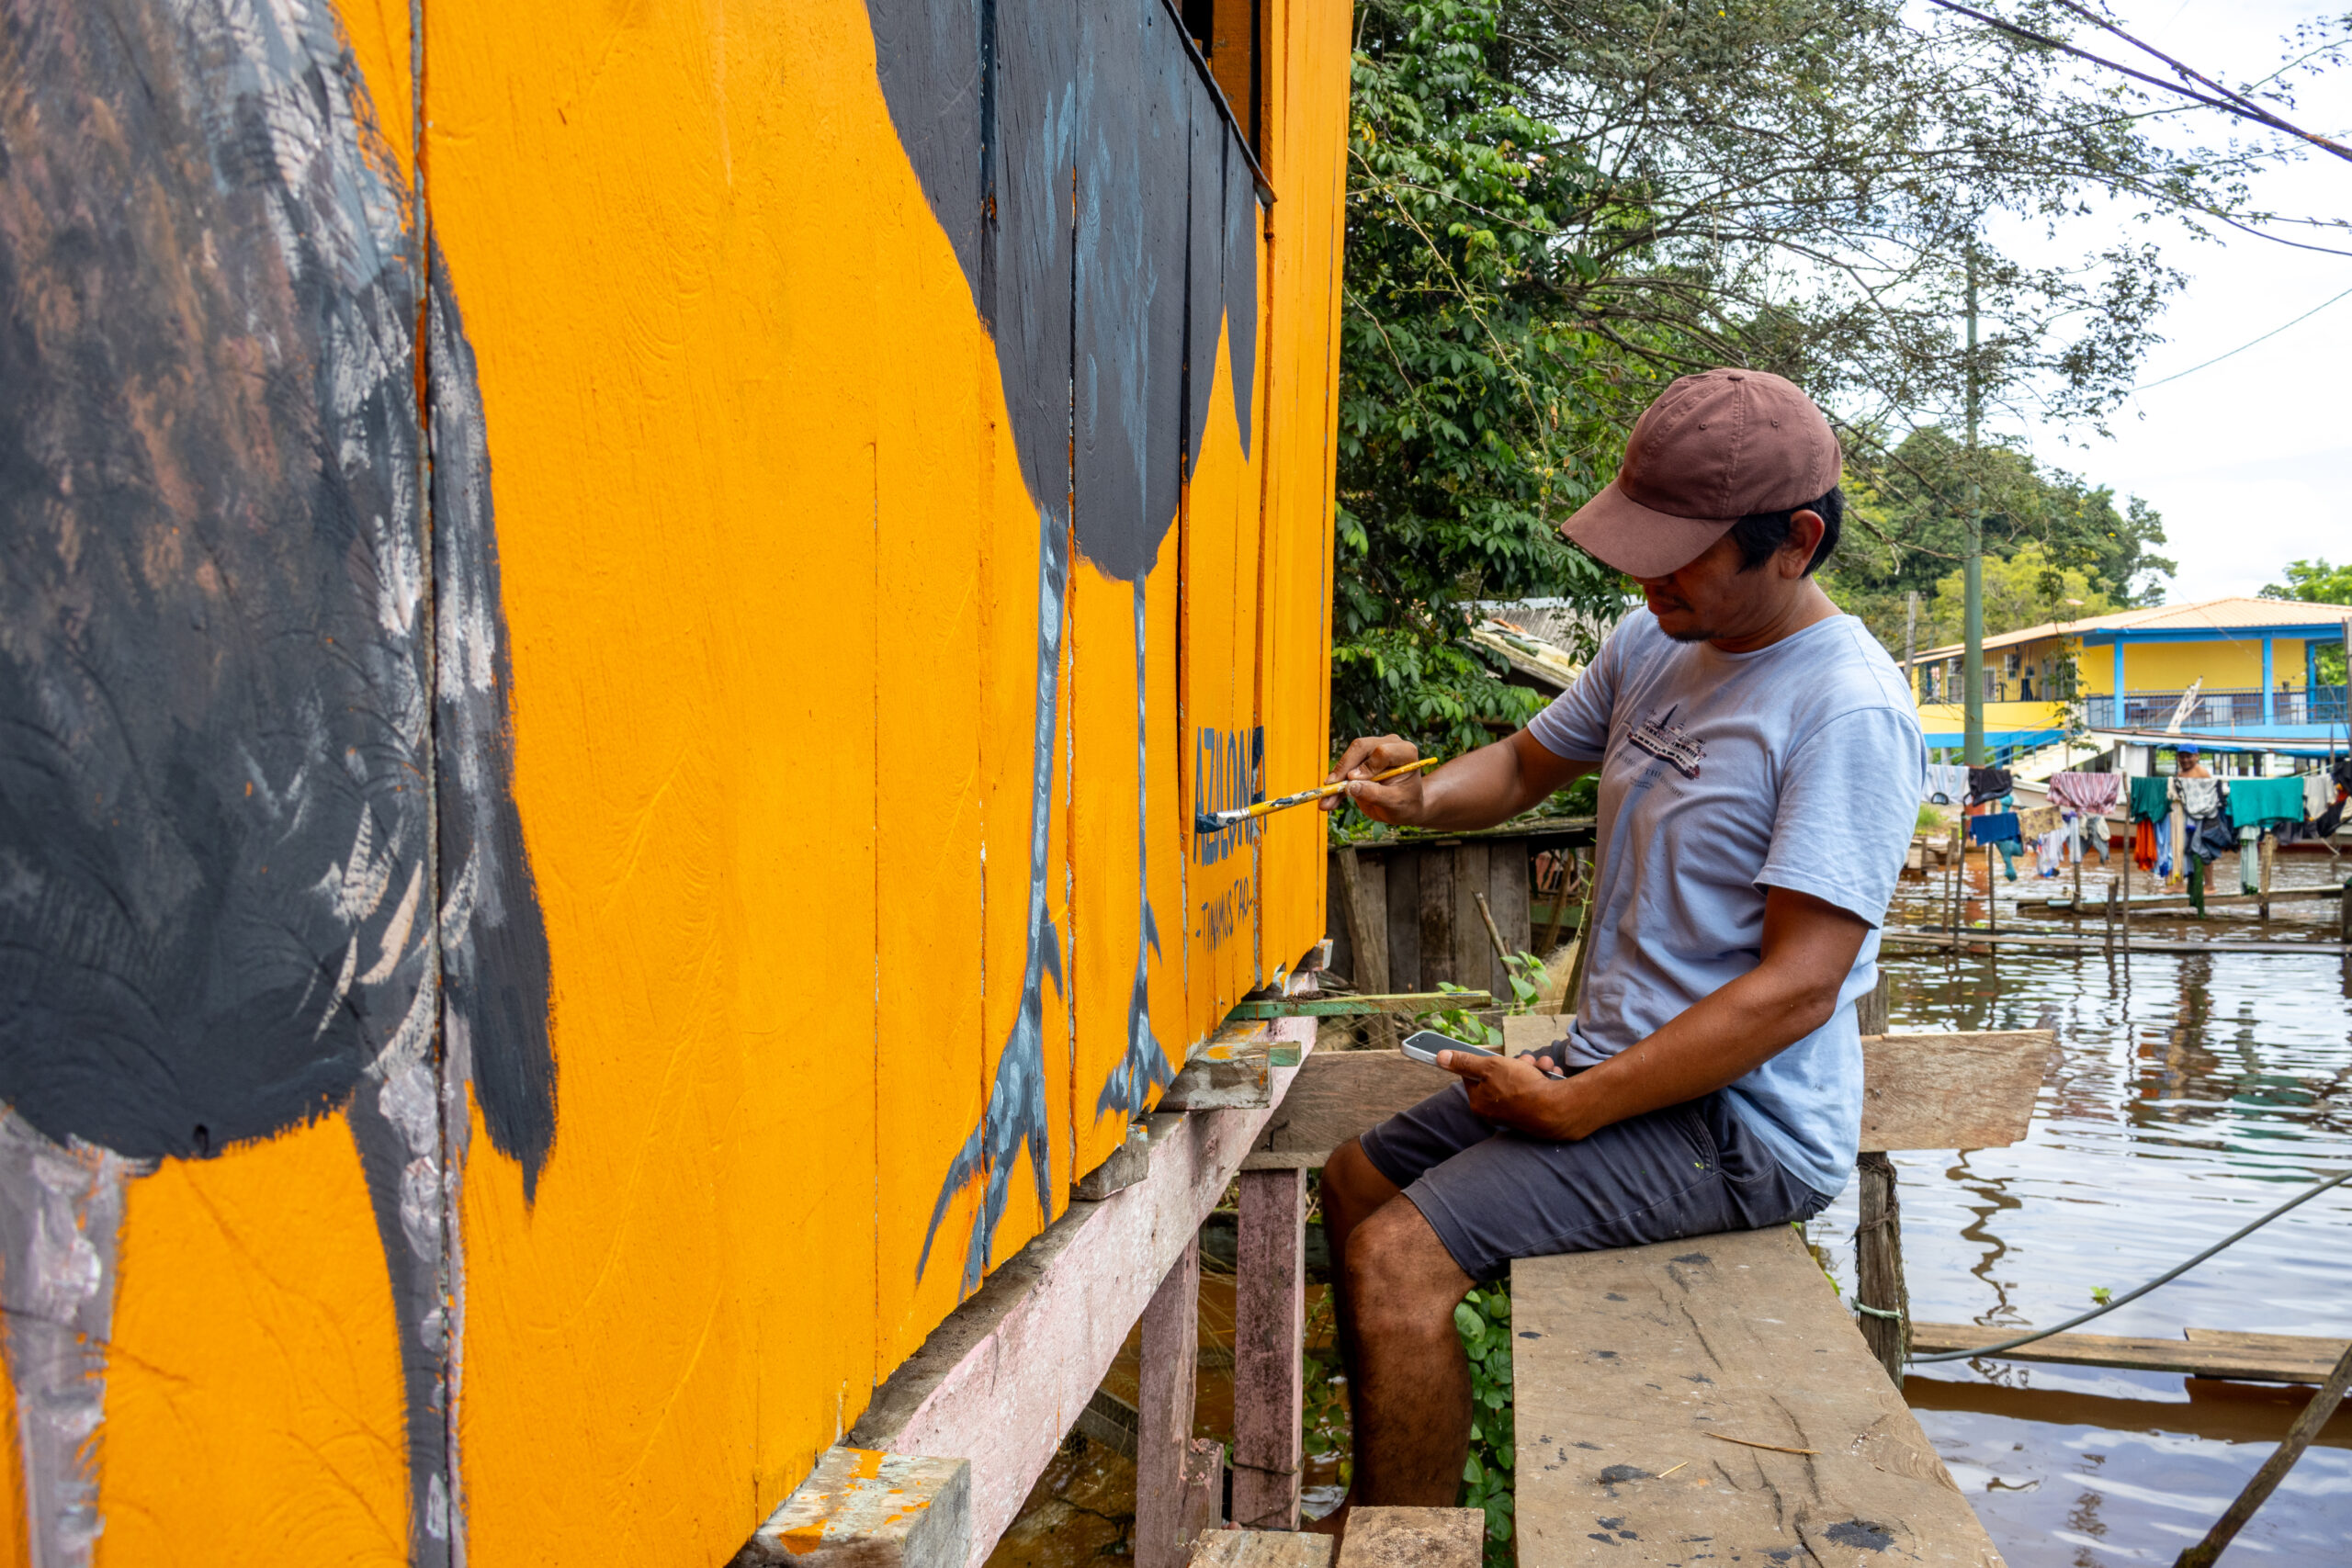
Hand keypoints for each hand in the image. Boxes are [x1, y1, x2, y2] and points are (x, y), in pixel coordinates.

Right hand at [1321, 735, 1425, 823]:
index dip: (1367, 766)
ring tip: (1326, 802)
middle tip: (1330, 787)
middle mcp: (1389, 744)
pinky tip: (1328, 802)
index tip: (1353, 781)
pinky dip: (1335, 785)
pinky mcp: (1361, 759)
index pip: (1383, 751)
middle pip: (1361, 748)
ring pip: (1349, 757)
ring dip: (1335, 779)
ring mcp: (1373, 749)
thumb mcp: (1394, 802)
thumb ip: (1374, 794)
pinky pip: (1344, 769)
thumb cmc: (1405, 803)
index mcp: (1405, 752)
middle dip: (1343, 769)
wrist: (1404, 806)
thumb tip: (1350, 787)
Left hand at [1438, 1051, 1578, 1138]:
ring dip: (1533, 1067)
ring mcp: (1517, 1112)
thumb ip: (1465, 1062)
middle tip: (1523, 1061)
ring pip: (1521, 1078)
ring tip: (1541, 1066)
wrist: (1557, 1109)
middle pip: (1500, 1076)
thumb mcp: (1489, 1067)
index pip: (1474, 1076)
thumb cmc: (1521, 1088)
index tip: (1495, 1057)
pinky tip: (1550, 1074)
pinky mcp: (1536, 1111)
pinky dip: (1544, 1077)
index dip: (1485, 1063)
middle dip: (1515, 1063)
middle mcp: (1496, 1110)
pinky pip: (1536, 1087)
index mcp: (1480, 1103)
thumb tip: (1440, 1057)